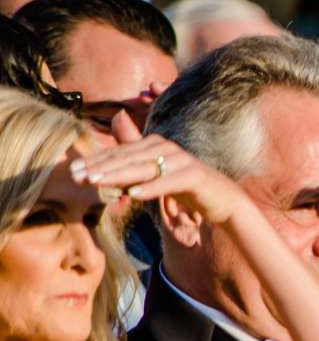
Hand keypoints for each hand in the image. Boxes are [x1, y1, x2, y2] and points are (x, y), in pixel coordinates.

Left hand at [71, 135, 251, 224]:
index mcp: (154, 144)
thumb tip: (110, 141)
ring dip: (118, 176)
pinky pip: (169, 182)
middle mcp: (166, 148)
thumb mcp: (155, 173)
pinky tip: (134, 194)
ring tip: (96, 183)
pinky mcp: (194, 176)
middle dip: (100, 168)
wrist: (222, 199)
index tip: (73, 171)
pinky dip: (151, 188)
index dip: (96, 161)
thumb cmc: (185, 186)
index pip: (119, 153)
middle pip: (127, 159)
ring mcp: (181, 160)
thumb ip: (133, 160)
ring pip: (144, 168)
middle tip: (76, 177)